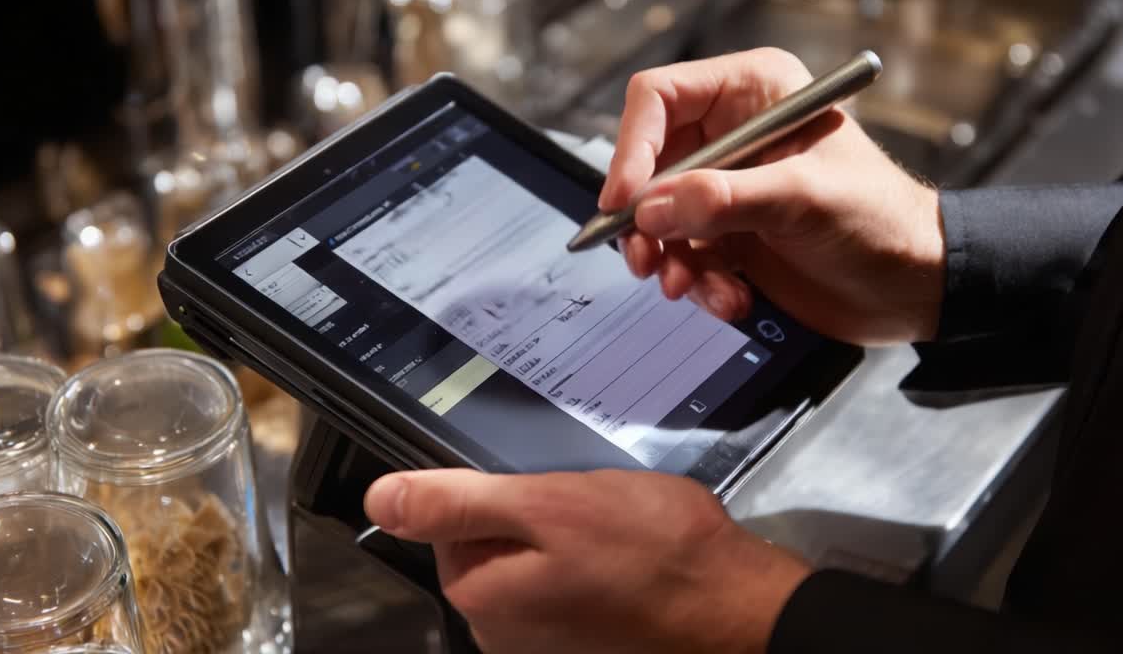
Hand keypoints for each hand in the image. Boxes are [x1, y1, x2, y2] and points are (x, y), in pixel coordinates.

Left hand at [364, 469, 809, 653]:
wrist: (742, 609)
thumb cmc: (651, 550)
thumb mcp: (549, 505)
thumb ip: (459, 502)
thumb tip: (381, 500)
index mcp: (482, 599)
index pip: (452, 523)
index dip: (500, 492)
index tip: (548, 485)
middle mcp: (504, 639)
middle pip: (493, 547)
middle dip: (537, 516)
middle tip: (591, 506)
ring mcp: (548, 649)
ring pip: (536, 565)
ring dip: (569, 539)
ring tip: (618, 531)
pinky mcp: (587, 645)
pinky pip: (571, 589)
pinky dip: (595, 566)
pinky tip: (631, 556)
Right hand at [601, 48, 945, 343]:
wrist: (916, 287)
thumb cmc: (883, 220)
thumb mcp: (803, 199)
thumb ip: (724, 199)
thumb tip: (652, 207)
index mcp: (753, 93)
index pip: (660, 100)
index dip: (633, 148)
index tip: (624, 201)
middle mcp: (733, 136)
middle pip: (649, 165)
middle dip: (644, 218)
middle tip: (644, 258)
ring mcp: (729, 189)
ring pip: (659, 219)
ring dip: (670, 259)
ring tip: (689, 286)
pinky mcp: (730, 237)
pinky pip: (683, 256)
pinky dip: (697, 284)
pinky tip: (731, 299)